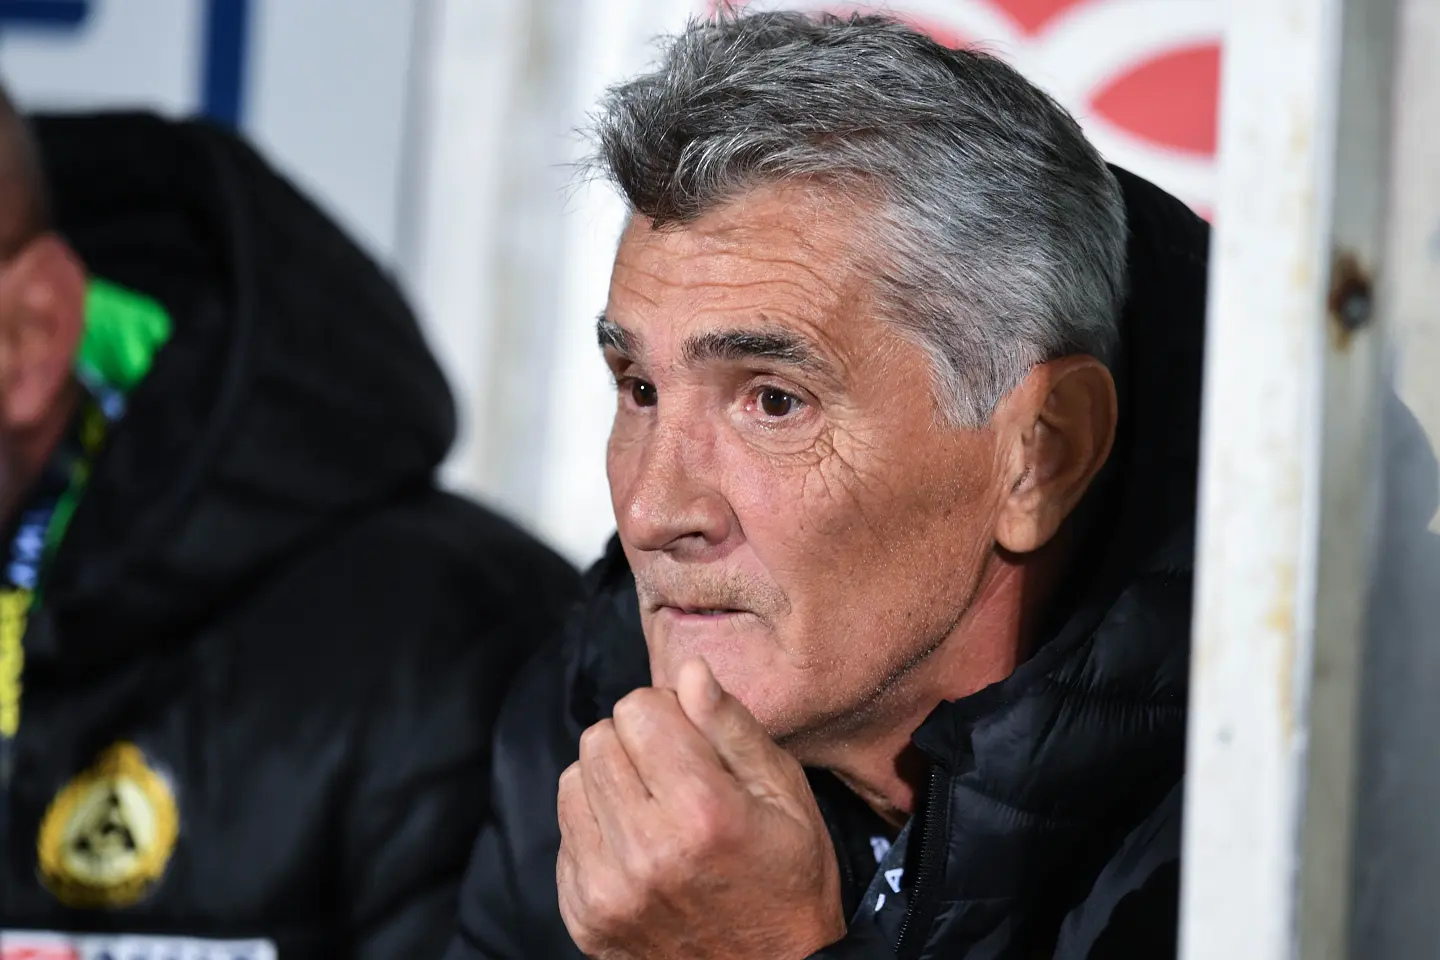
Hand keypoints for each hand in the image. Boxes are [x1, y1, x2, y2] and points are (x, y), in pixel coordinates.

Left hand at [557, 658, 845, 959]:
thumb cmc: (789, 881)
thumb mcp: (785, 796)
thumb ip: (731, 727)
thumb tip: (688, 670)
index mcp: (702, 810)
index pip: (638, 708)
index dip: (667, 713)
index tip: (692, 740)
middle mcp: (645, 850)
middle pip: (597, 738)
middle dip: (635, 744)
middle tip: (675, 776)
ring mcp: (607, 890)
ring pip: (572, 780)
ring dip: (609, 784)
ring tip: (654, 812)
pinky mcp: (583, 916)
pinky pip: (565, 835)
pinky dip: (596, 832)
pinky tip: (639, 851)